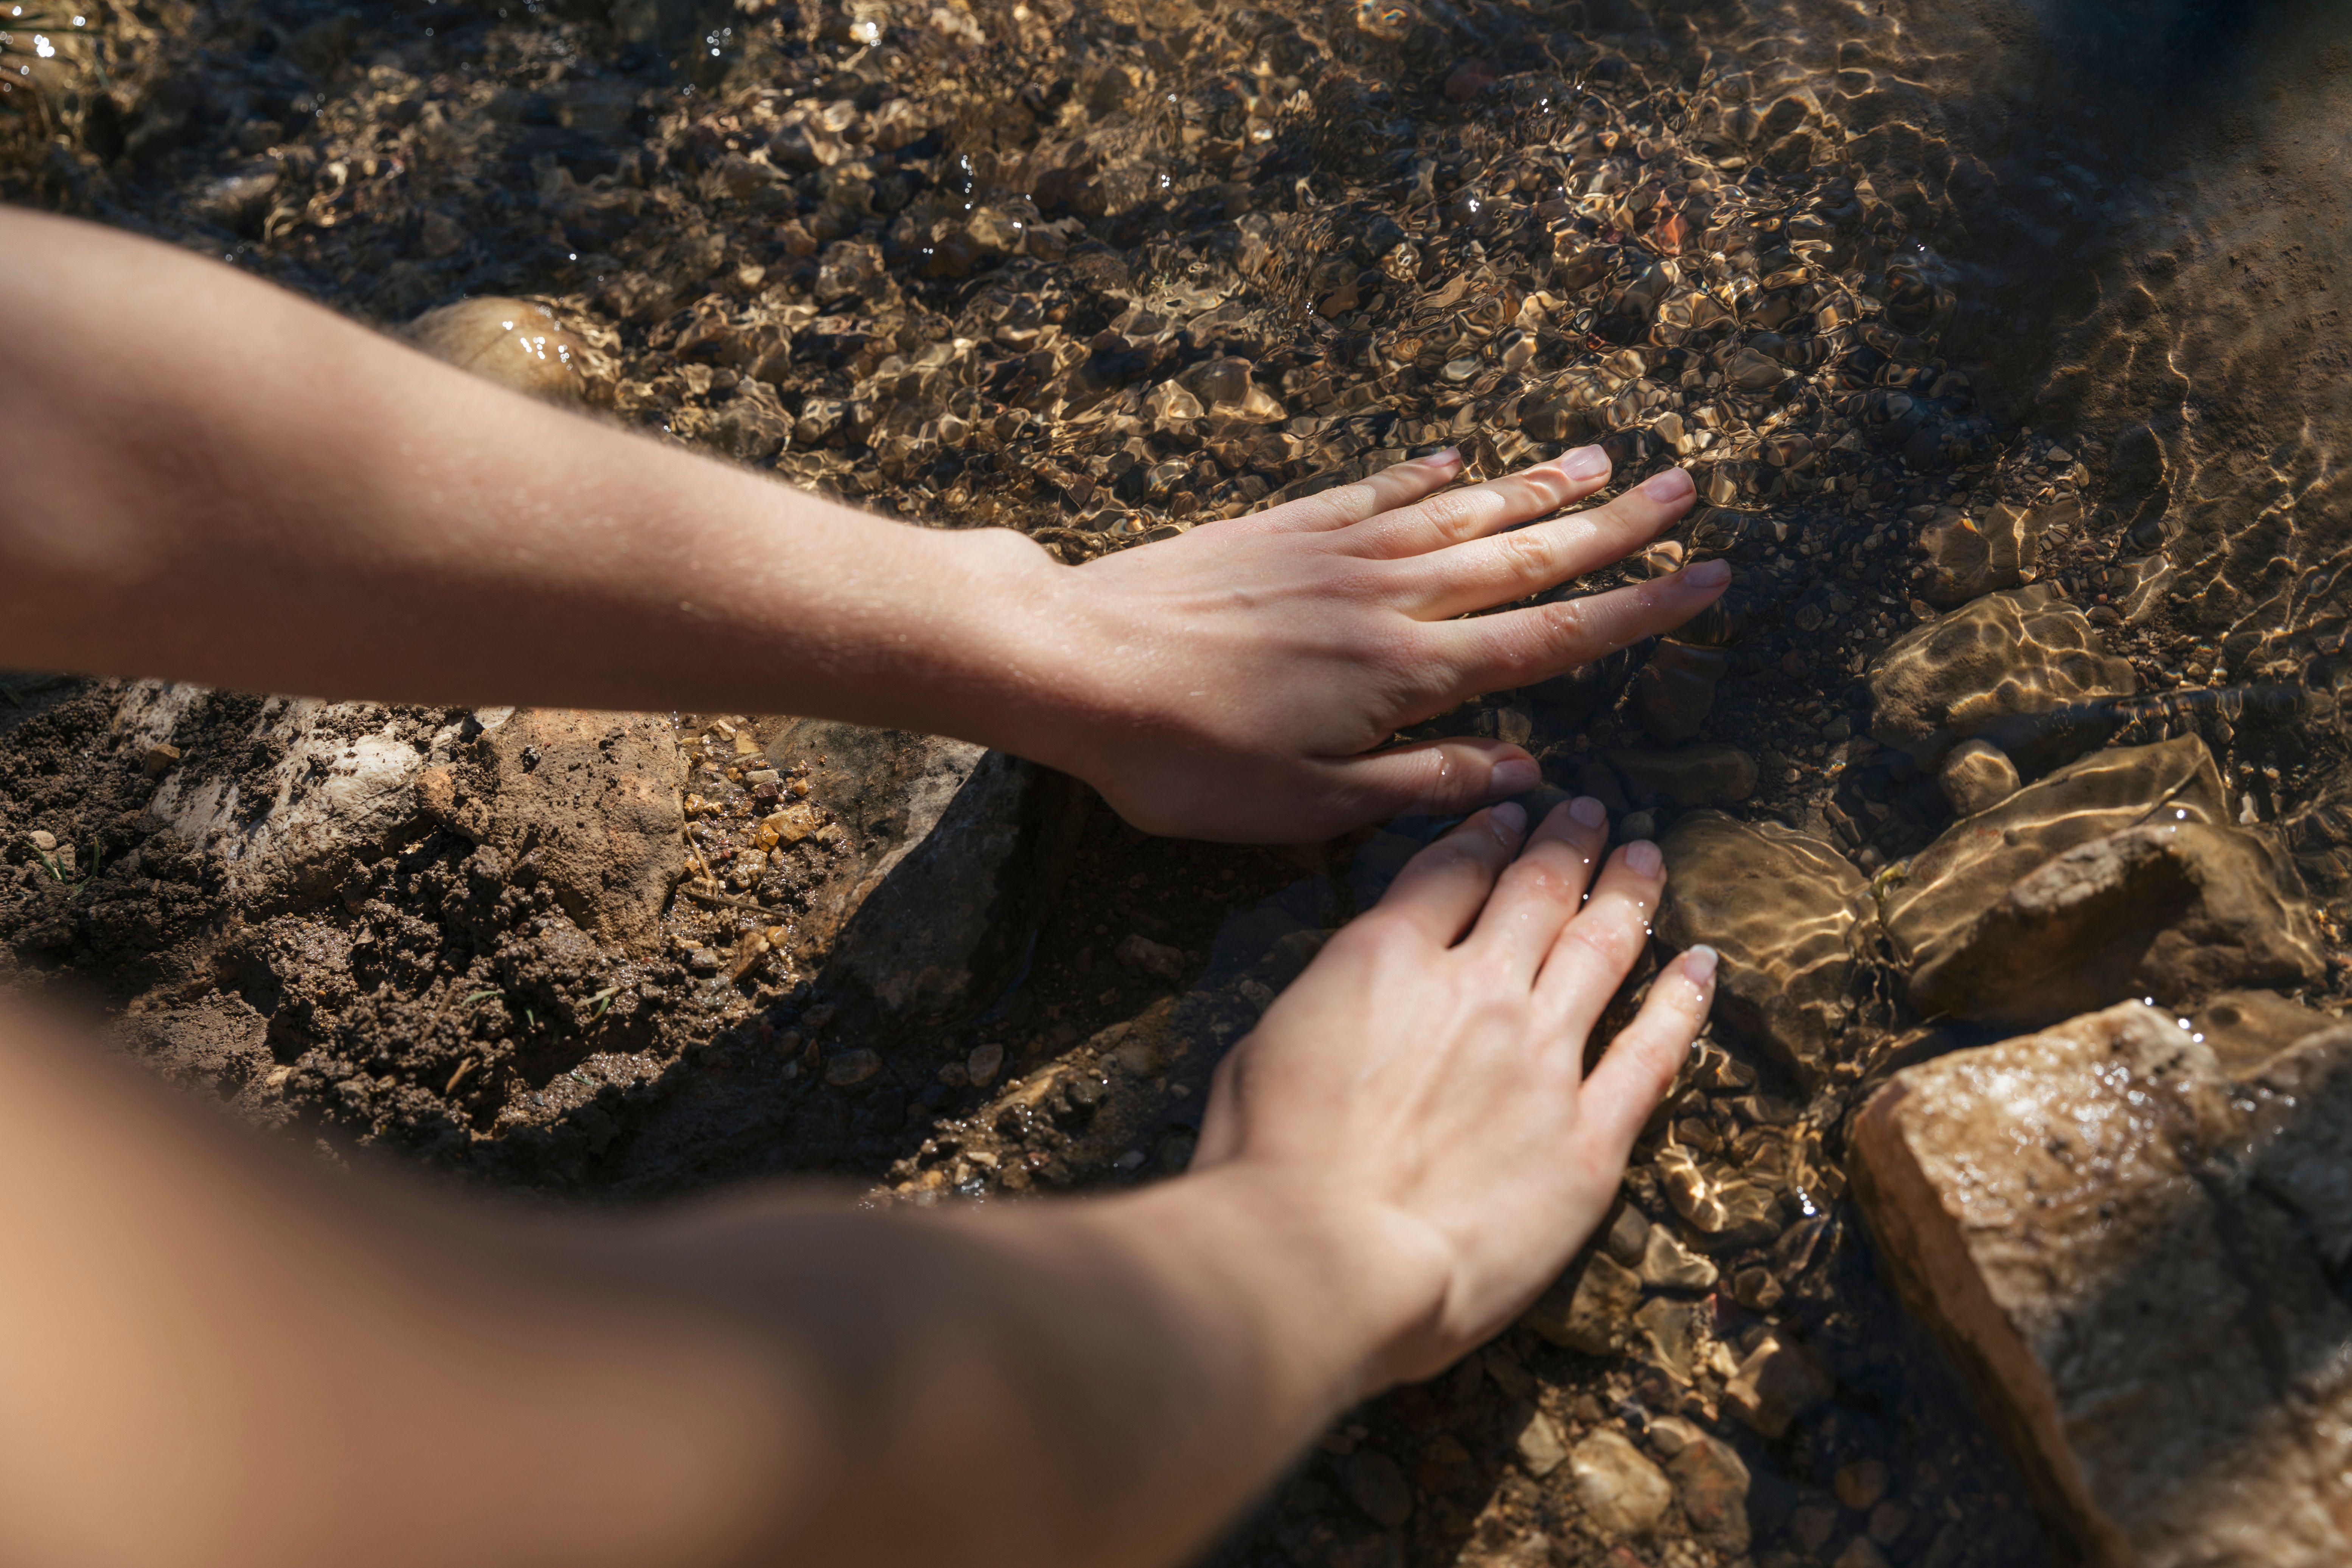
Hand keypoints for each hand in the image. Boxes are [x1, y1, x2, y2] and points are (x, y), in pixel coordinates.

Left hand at [1021, 446, 1723, 841]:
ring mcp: (1334, 552)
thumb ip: (1421, 785)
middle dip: (1615, 525)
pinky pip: (1374, 491)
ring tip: (1602, 458)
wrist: (1073, 663)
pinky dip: (1425, 474)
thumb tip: (1523, 773)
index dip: (1638, 609)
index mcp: (1405, 673)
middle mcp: (1387, 597)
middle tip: (1689, 486)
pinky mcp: (1280, 528)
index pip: (1551, 638)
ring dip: (1536, 486)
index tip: (1708, 576)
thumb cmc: (1182, 757)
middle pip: (1525, 554)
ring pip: (1461, 511)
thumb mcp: (1305, 806)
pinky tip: (1460, 458)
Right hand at [1187, 796, 1717, 1387]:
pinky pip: (1652, 1054)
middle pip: (1536, 893)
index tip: (1512, 815)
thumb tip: (1350, 1009)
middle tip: (1589, 816)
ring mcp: (1541, 1060)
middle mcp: (1476, 991)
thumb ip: (1324, 1012)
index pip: (1451, 871)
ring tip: (1645, 858)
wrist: (1321, 1261)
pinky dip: (1683, 1002)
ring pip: (1602, 949)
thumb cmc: (1265, 1168)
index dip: (1488, 835)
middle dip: (1565, 846)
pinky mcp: (1589, 1139)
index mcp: (1385, 961)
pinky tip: (1702, 965)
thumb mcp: (1261, 1053)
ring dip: (1627, 894)